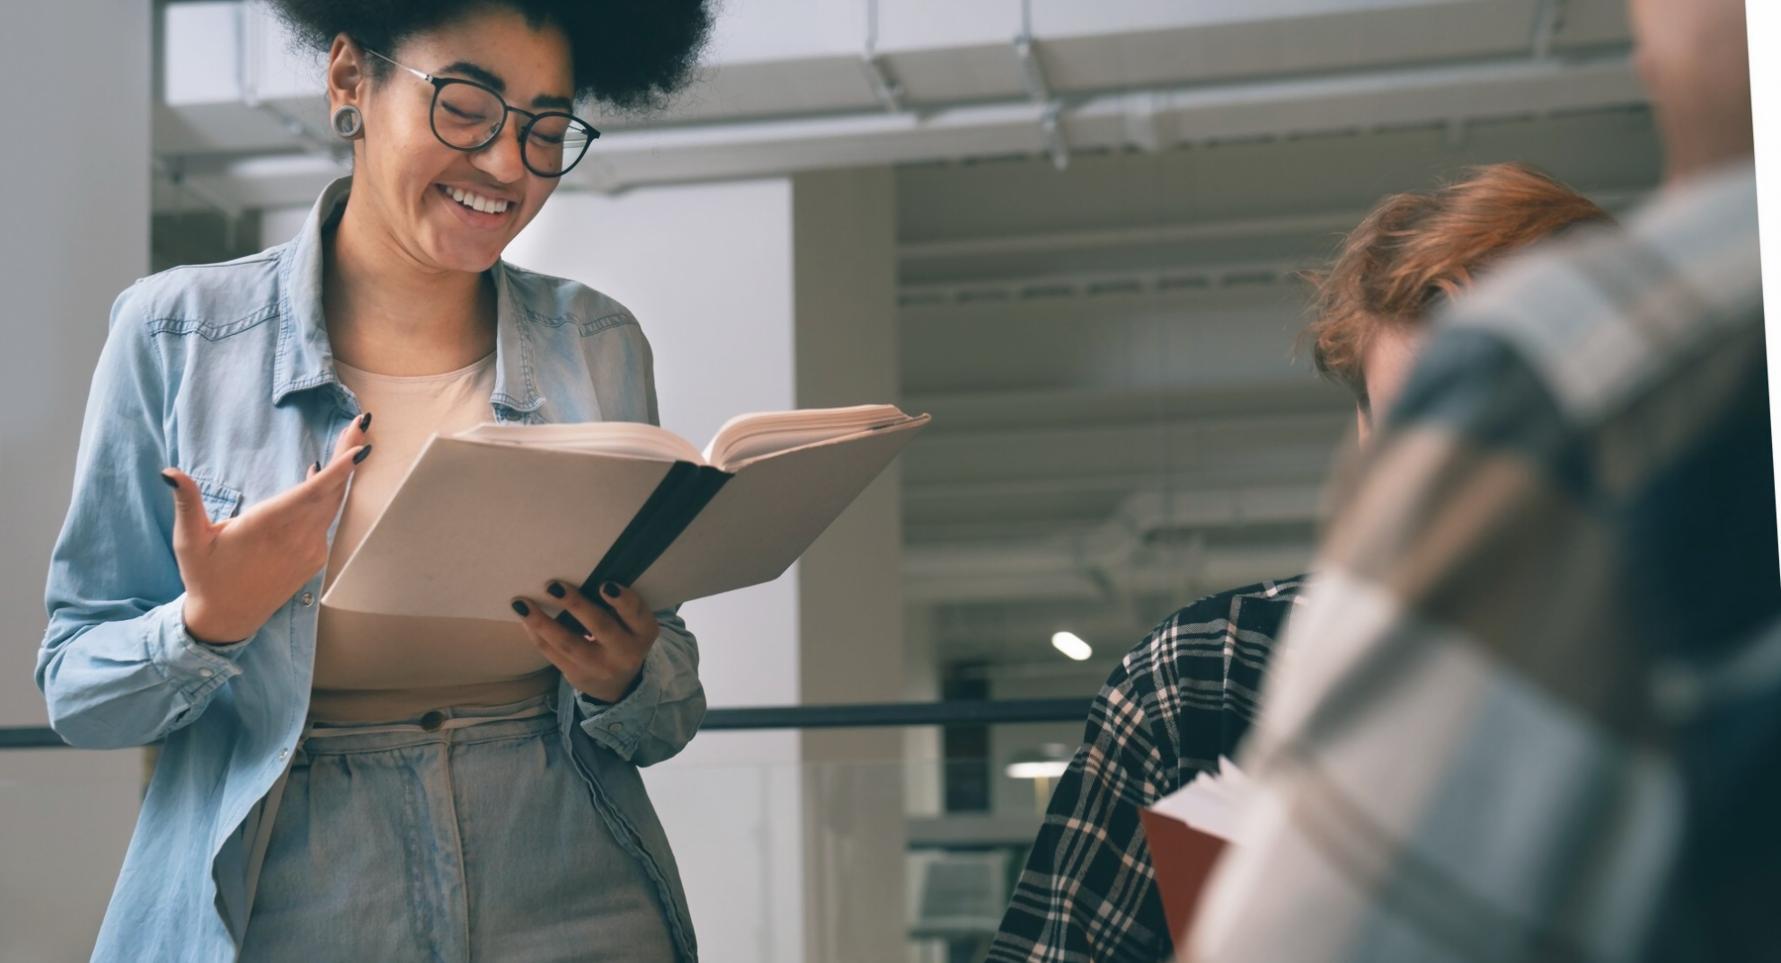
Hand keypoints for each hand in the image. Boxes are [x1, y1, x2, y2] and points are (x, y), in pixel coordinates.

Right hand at [167, 413, 373, 644]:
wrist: (227, 618)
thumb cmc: (205, 576)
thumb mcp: (189, 540)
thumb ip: (186, 503)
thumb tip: (169, 472)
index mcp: (268, 527)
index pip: (312, 493)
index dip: (339, 470)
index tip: (360, 448)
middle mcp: (296, 538)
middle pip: (332, 491)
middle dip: (348, 454)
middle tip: (361, 422)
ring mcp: (310, 550)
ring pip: (333, 505)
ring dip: (343, 474)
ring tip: (352, 441)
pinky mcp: (315, 558)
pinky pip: (327, 520)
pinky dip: (329, 496)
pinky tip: (323, 478)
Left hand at [511, 580, 658, 702]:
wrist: (619, 683)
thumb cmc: (624, 637)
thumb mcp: (634, 624)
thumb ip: (619, 605)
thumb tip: (580, 574)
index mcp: (643, 633)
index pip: (636, 614)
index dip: (622, 600)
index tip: (604, 585)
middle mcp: (624, 652)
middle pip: (600, 626)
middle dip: (576, 605)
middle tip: (553, 586)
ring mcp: (599, 667)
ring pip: (568, 643)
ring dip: (542, 622)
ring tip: (522, 603)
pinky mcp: (577, 676)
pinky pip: (552, 654)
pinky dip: (537, 634)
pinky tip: (525, 618)